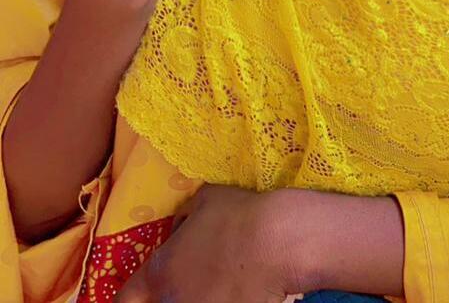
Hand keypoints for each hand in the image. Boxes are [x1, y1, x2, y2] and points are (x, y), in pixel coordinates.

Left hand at [114, 185, 302, 302]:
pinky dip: (226, 298)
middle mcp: (174, 301)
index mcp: (160, 271)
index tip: (138, 295)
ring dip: (200, 295)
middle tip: (192, 277)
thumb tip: (180, 229)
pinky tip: (239, 288)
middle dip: (170, 292)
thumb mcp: (204, 200)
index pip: (127, 298)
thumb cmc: (237, 215)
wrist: (276, 240)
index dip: (128, 299)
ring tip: (219, 282)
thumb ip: (184, 218)